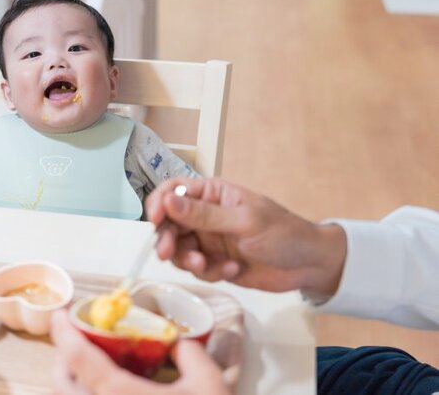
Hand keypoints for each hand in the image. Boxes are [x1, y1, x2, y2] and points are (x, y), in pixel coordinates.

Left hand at [51, 310, 228, 394]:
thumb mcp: (209, 385)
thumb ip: (190, 354)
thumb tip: (177, 342)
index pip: (78, 357)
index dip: (63, 332)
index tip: (61, 315)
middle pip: (61, 384)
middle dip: (63, 359)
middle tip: (78, 343)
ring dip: (73, 384)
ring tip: (91, 371)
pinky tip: (108, 393)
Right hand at [145, 178, 346, 297]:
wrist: (309, 265)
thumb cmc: (283, 233)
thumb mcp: (244, 221)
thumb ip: (204, 215)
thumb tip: (168, 200)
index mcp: (211, 193)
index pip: (173, 191)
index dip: (159, 203)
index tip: (154, 221)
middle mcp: (205, 215)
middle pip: (169, 223)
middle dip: (167, 239)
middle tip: (167, 254)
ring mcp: (208, 240)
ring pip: (178, 249)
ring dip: (187, 259)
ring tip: (205, 265)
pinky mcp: (213, 263)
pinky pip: (196, 269)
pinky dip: (209, 272)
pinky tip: (232, 270)